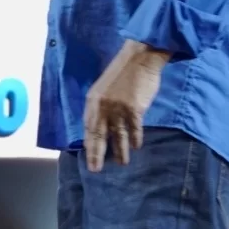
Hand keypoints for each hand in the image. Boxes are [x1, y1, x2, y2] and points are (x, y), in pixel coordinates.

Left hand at [82, 41, 169, 172]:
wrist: (140, 58)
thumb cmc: (124, 72)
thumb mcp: (105, 88)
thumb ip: (101, 105)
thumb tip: (102, 125)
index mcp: (93, 100)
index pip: (88, 127)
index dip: (89, 144)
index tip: (89, 157)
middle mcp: (102, 106)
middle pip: (98, 135)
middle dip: (96, 154)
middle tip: (95, 170)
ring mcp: (117, 108)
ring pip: (117, 136)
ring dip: (119, 151)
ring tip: (121, 163)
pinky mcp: (133, 109)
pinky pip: (134, 129)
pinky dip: (135, 138)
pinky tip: (136, 146)